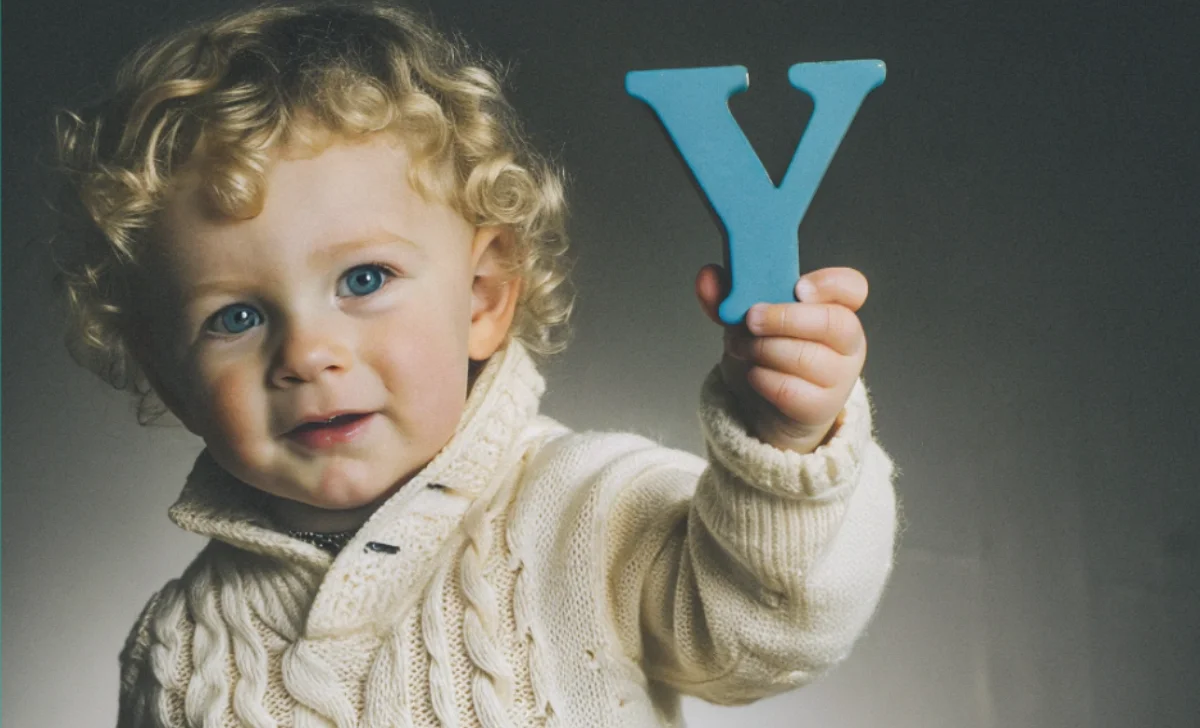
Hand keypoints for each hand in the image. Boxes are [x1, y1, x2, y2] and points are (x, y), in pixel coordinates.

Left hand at [695, 265, 868, 454]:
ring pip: (805, 357)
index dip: (830, 283)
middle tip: (750, 319)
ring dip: (762, 349)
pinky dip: (762, 378)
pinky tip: (754, 373)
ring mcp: (840, 377)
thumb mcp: (746, 321)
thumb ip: (729, 297)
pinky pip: (790, 389)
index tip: (798, 288)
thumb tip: (708, 275)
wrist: (765, 407)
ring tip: (741, 348)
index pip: (852, 287)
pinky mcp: (822, 407)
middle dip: (784, 318)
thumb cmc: (766, 355)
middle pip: (833, 323)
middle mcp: (847, 342)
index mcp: (835, 308)